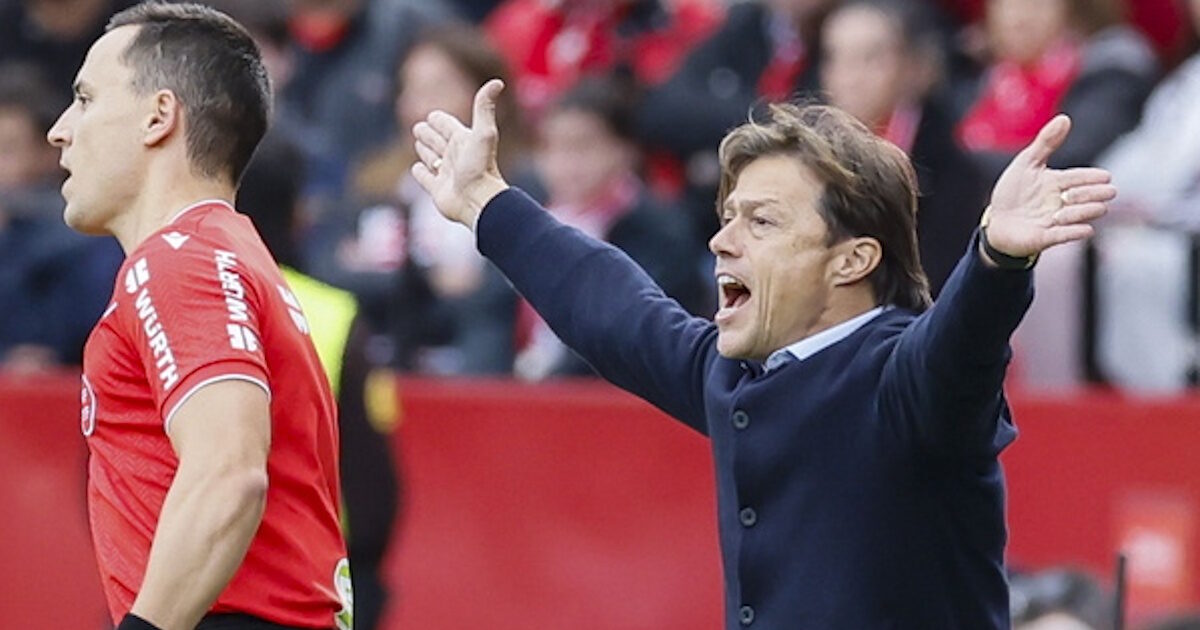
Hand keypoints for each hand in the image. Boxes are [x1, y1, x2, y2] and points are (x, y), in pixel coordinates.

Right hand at [411, 79, 509, 229]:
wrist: (478, 201)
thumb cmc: (480, 167)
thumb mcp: (483, 133)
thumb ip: (484, 107)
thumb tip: (498, 81)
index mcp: (464, 141)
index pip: (447, 126)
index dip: (439, 121)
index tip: (433, 116)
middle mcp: (455, 157)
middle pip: (437, 141)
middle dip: (427, 134)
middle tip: (418, 128)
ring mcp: (447, 174)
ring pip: (431, 158)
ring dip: (425, 151)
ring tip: (419, 145)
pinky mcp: (438, 191)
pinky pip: (426, 179)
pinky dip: (420, 173)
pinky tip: (417, 168)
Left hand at [984, 114, 1116, 257]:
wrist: (996, 221)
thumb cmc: (1013, 192)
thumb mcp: (1026, 163)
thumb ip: (1046, 142)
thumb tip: (1065, 118)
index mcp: (1058, 183)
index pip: (1079, 177)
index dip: (1092, 177)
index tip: (1106, 177)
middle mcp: (1062, 202)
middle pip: (1085, 197)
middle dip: (1091, 194)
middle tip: (1096, 191)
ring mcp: (1056, 220)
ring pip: (1078, 216)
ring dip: (1082, 211)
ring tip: (1072, 207)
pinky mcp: (1046, 238)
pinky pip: (1064, 236)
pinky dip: (1075, 232)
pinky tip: (1087, 229)